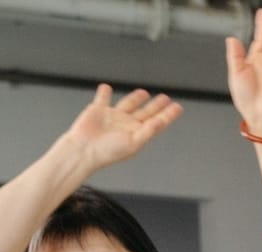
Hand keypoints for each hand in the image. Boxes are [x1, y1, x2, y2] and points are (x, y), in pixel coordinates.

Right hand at [60, 84, 182, 171]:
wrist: (84, 149)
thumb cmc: (107, 152)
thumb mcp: (134, 143)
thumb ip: (148, 131)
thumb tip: (160, 122)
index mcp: (137, 133)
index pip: (157, 122)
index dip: (168, 114)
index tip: (177, 108)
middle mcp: (126, 125)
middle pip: (145, 112)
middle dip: (156, 105)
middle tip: (165, 98)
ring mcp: (113, 117)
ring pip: (128, 104)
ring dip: (136, 98)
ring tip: (144, 93)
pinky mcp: (98, 110)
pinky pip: (103, 98)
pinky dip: (104, 93)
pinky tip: (106, 88)